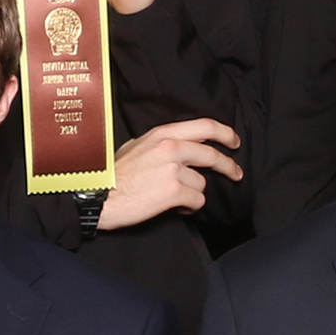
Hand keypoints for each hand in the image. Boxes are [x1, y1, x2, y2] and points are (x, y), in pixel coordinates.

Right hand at [97, 117, 243, 230]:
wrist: (99, 196)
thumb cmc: (114, 174)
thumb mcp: (136, 145)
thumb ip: (161, 143)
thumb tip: (179, 146)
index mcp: (163, 134)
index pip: (204, 126)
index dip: (225, 133)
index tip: (234, 142)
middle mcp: (171, 147)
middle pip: (212, 155)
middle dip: (229, 166)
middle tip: (236, 174)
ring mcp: (173, 169)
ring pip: (202, 183)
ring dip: (192, 193)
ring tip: (175, 198)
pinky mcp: (174, 191)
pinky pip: (196, 201)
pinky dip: (188, 208)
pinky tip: (175, 208)